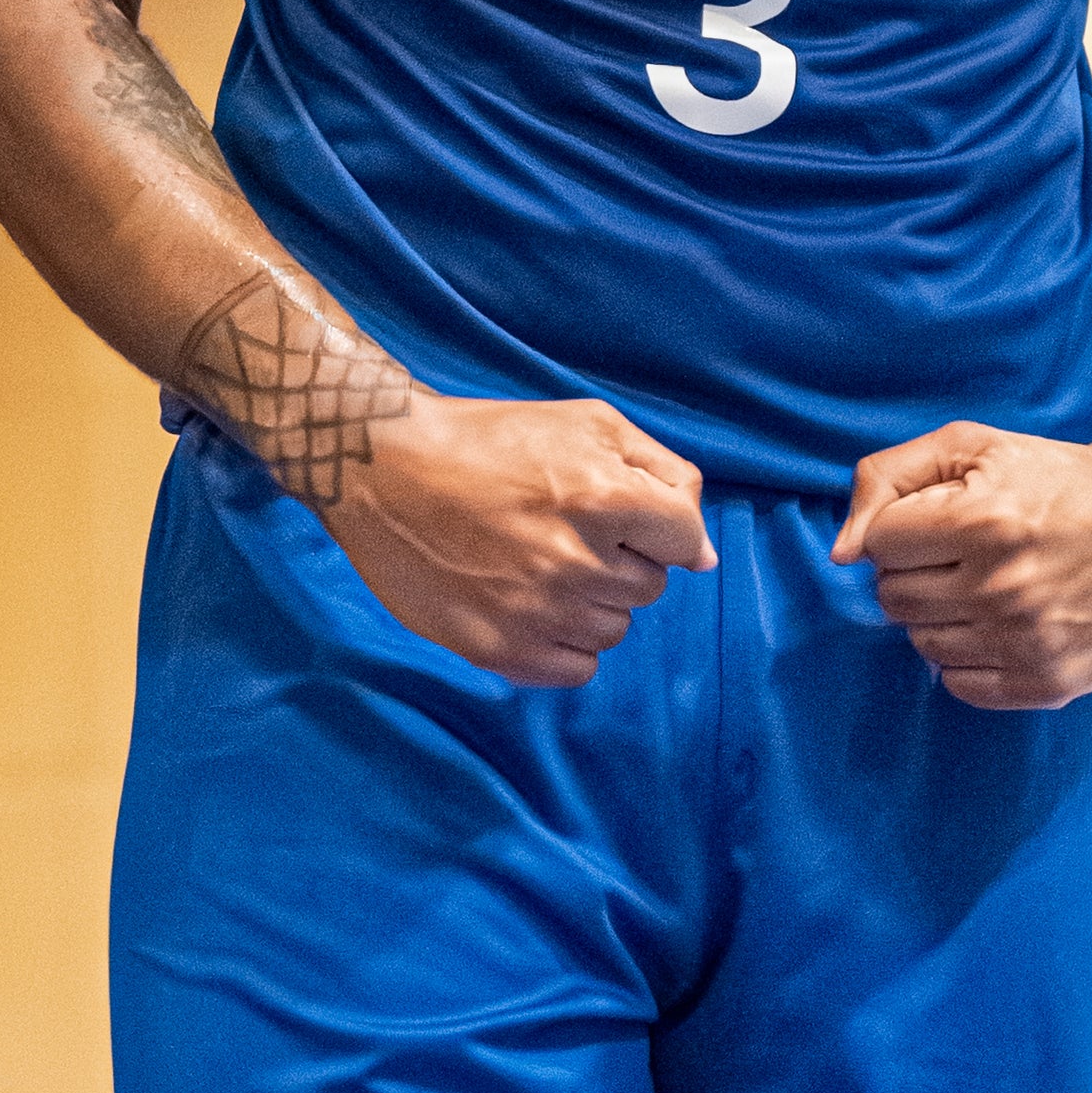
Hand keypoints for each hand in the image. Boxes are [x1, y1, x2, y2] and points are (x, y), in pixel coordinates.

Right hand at [324, 390, 713, 688]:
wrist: (386, 469)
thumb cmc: (493, 439)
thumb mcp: (589, 424)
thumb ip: (664, 475)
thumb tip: (704, 554)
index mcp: (602, 495)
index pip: (685, 539)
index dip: (664, 527)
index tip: (630, 518)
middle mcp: (575, 560)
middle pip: (649, 587)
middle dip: (622, 558)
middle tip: (567, 529)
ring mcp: (537, 611)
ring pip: (614, 629)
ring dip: (593, 600)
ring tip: (542, 562)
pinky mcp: (500, 650)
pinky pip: (577, 668)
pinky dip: (566, 643)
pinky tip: (533, 604)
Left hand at [833, 421, 1091, 708]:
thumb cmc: (1052, 478)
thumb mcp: (972, 446)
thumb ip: (889, 478)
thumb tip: (840, 552)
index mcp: (983, 521)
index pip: (880, 544)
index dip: (902, 528)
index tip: (938, 521)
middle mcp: (1004, 587)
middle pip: (894, 598)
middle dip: (915, 572)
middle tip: (959, 554)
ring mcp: (1028, 641)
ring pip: (923, 644)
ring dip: (940, 615)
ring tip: (983, 586)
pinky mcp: (1051, 683)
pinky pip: (962, 687)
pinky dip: (968, 658)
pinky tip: (999, 624)